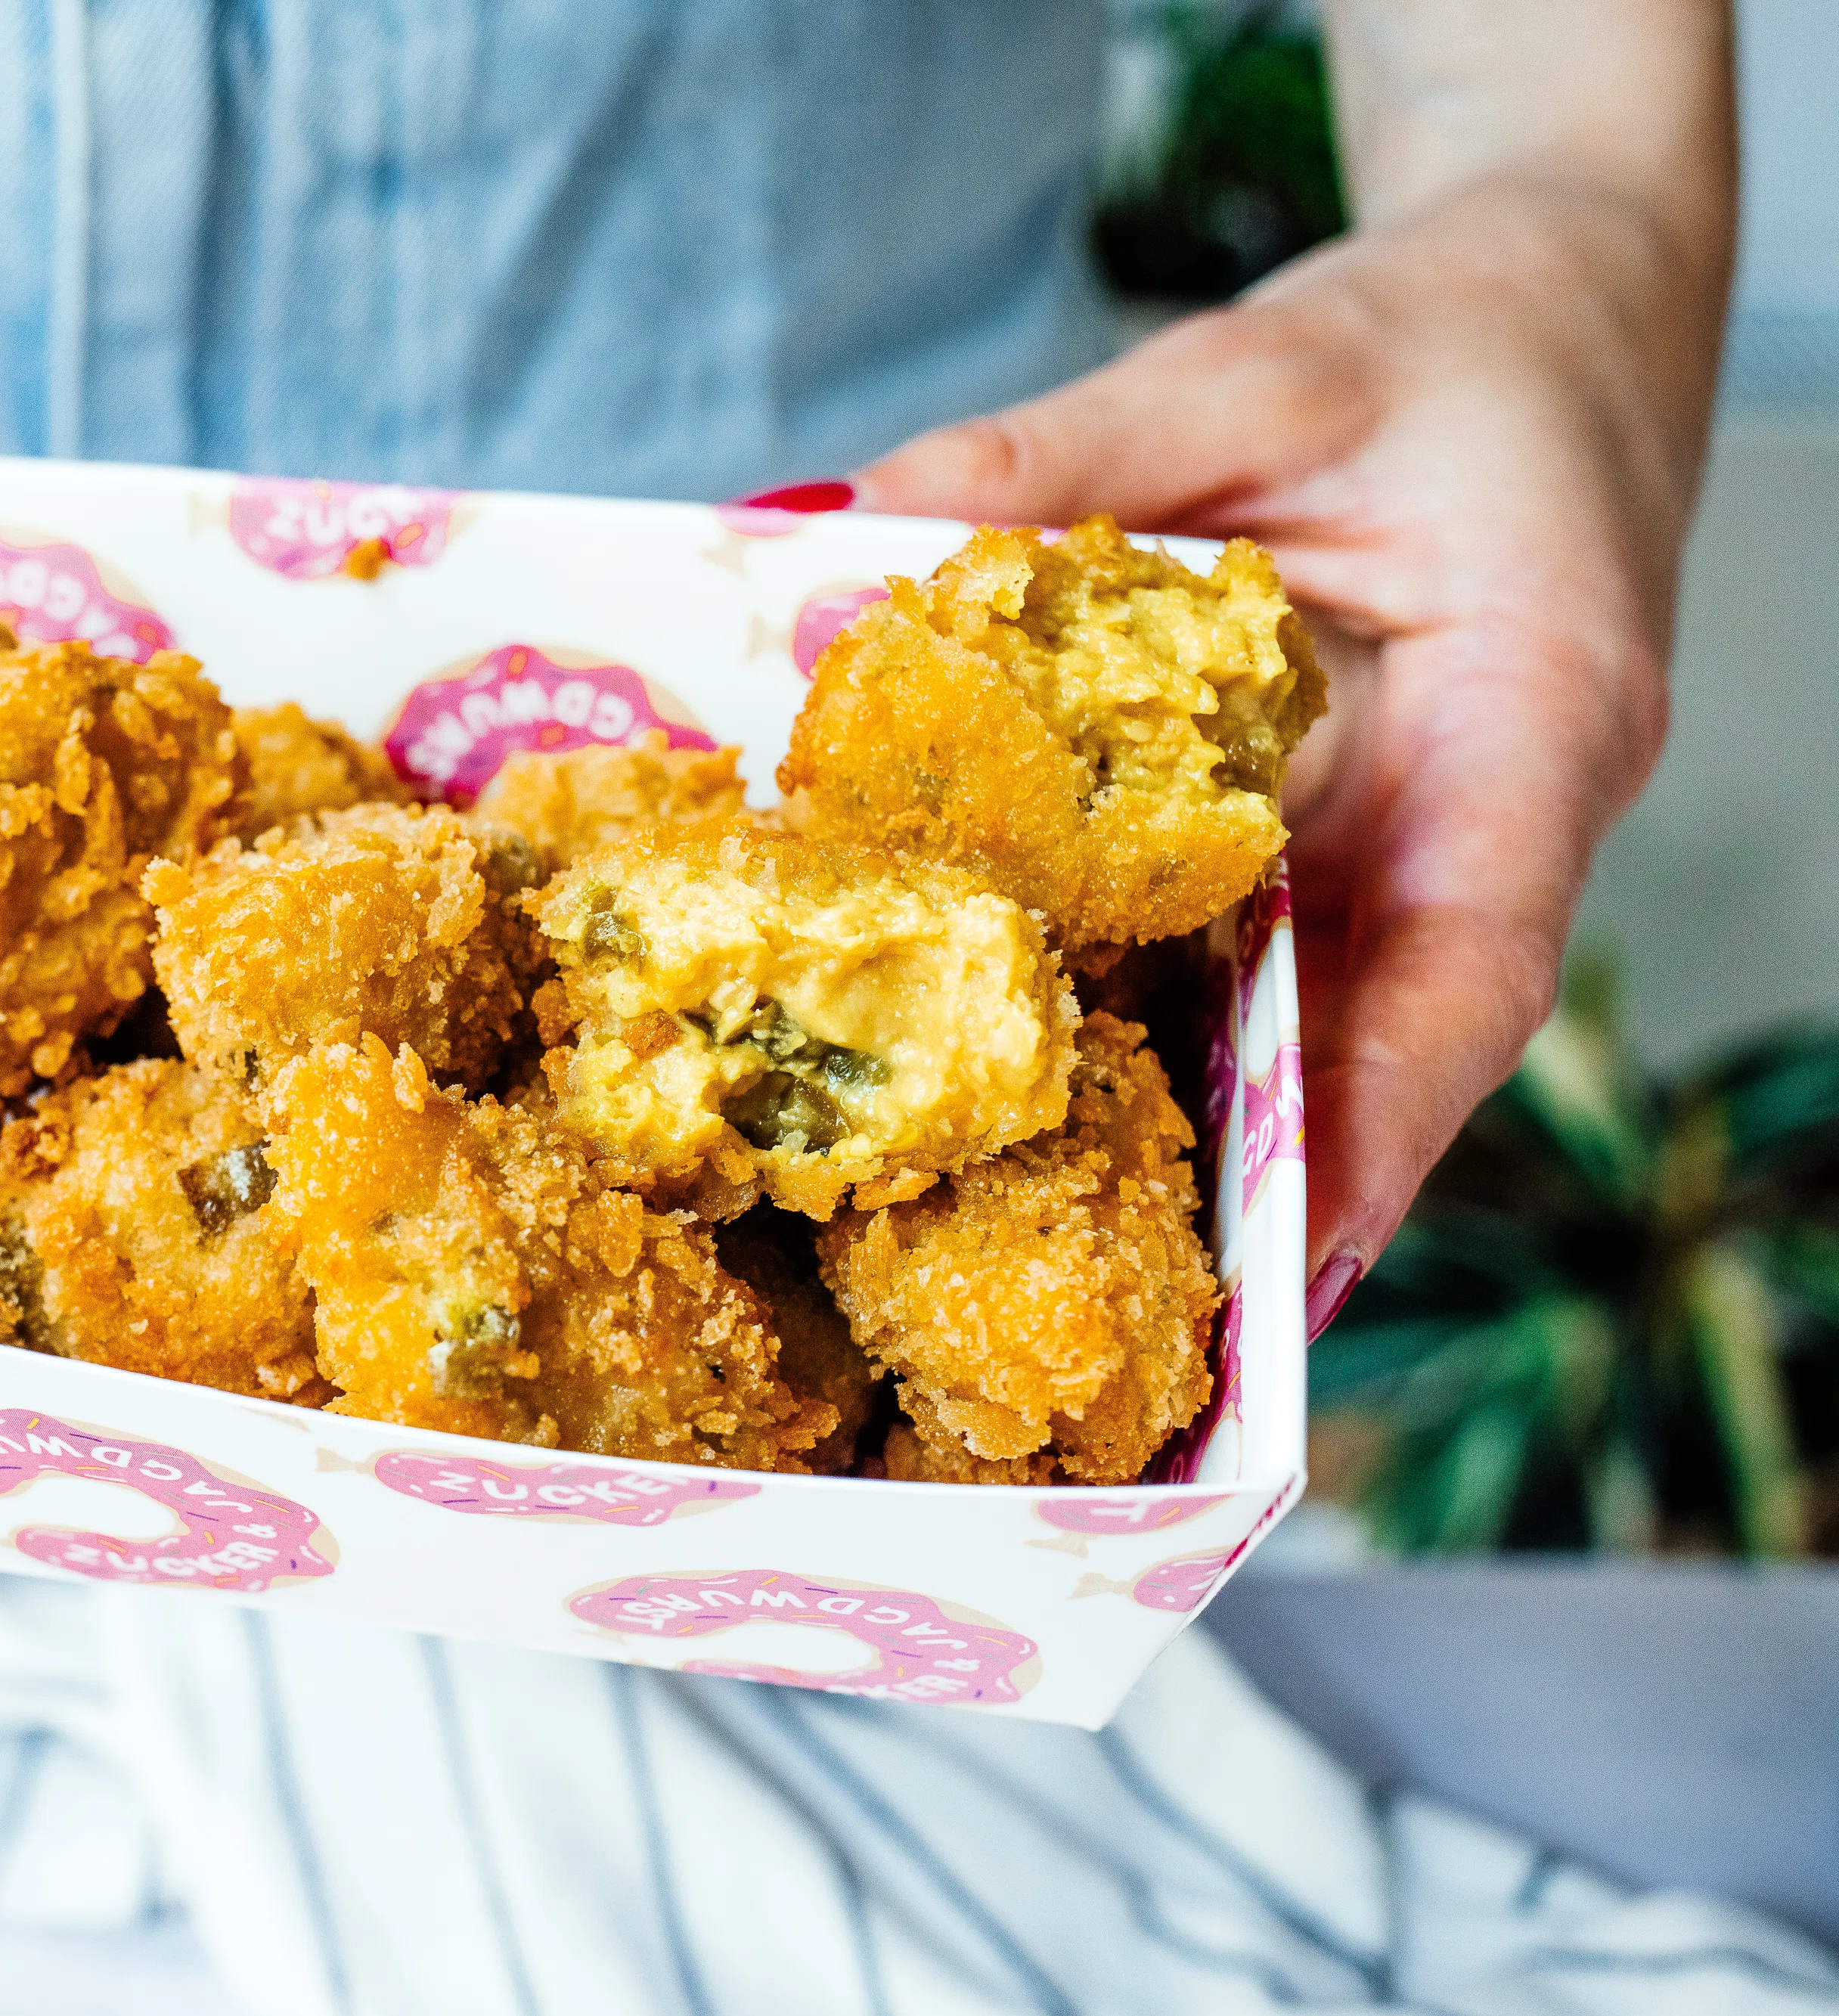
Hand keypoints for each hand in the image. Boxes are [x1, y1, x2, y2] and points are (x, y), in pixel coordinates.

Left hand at [852, 154, 1727, 1319]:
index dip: (1384, 1117)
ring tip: (1057, 1263)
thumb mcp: (1270, 363)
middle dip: (1266, 1189)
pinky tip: (1026, 1080)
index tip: (1301, 1244)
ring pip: (1315, 1021)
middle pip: (1380, 1041)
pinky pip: (1259, 952)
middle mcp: (1487, 815)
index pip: (1474, 961)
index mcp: (1533, 718)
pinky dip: (1162, 1018)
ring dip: (1203, 1135)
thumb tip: (857, 511)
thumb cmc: (1449, 341)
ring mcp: (1419, 837)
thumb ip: (1079, 450)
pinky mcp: (1342, 830)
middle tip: (1131, 1325)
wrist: (1547, 300)